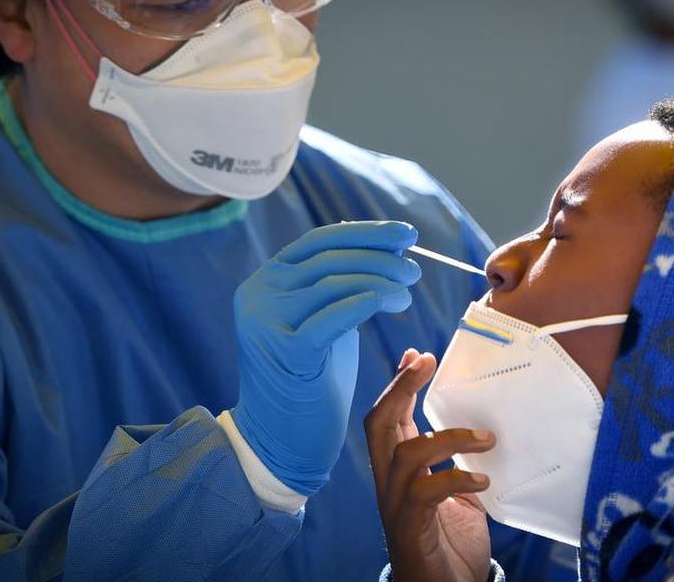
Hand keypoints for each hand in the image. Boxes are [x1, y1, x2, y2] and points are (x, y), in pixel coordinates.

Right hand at [232, 221, 420, 495]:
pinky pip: (333, 316)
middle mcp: (259, 295)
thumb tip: (387, 249)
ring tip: (407, 294)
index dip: (366, 234)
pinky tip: (390, 303)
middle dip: (380, 258)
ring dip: (380, 281)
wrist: (282, 439)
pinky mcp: (286, 351)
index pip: (319, 240)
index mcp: (266, 280)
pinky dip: (366, 302)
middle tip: (414, 270)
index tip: (406, 235)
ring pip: (333, 283)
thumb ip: (339, 286)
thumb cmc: (310, 379)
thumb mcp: (322, 319)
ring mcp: (267, 322)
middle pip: (329, 259)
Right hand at [365, 349, 495, 581]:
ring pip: (405, 454)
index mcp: (399, 470)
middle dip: (400, 388)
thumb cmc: (450, 541)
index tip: (419, 355)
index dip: (399, 384)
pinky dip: (457, 478)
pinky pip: (427, 492)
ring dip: (448, 437)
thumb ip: (459, 462)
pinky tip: (484, 479)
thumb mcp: (458, 493)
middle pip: (379, 424)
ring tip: (487, 438)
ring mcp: (396, 505)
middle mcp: (389, 483)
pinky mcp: (412, 528)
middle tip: (425, 363)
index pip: (388, 417)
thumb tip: (485, 426)